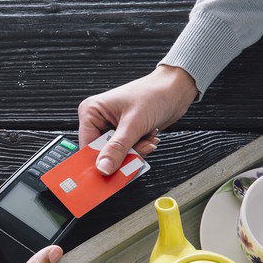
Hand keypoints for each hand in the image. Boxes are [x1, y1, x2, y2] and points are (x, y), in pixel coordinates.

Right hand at [78, 65, 197, 174]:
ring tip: (147, 139)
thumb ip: (117, 148)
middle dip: (122, 155)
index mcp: (91, 112)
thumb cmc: (154, 94)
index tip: (107, 173)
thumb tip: (103, 168)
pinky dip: (139, 149)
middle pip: (101, 152)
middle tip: (137, 152)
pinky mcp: (123, 133)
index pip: (87, 145)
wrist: (176, 89)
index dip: (97, 161)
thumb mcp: (133, 124)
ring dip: (134, 152)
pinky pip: (126, 151)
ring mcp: (111, 127)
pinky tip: (148, 137)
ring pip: (116, 154)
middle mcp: (98, 120)